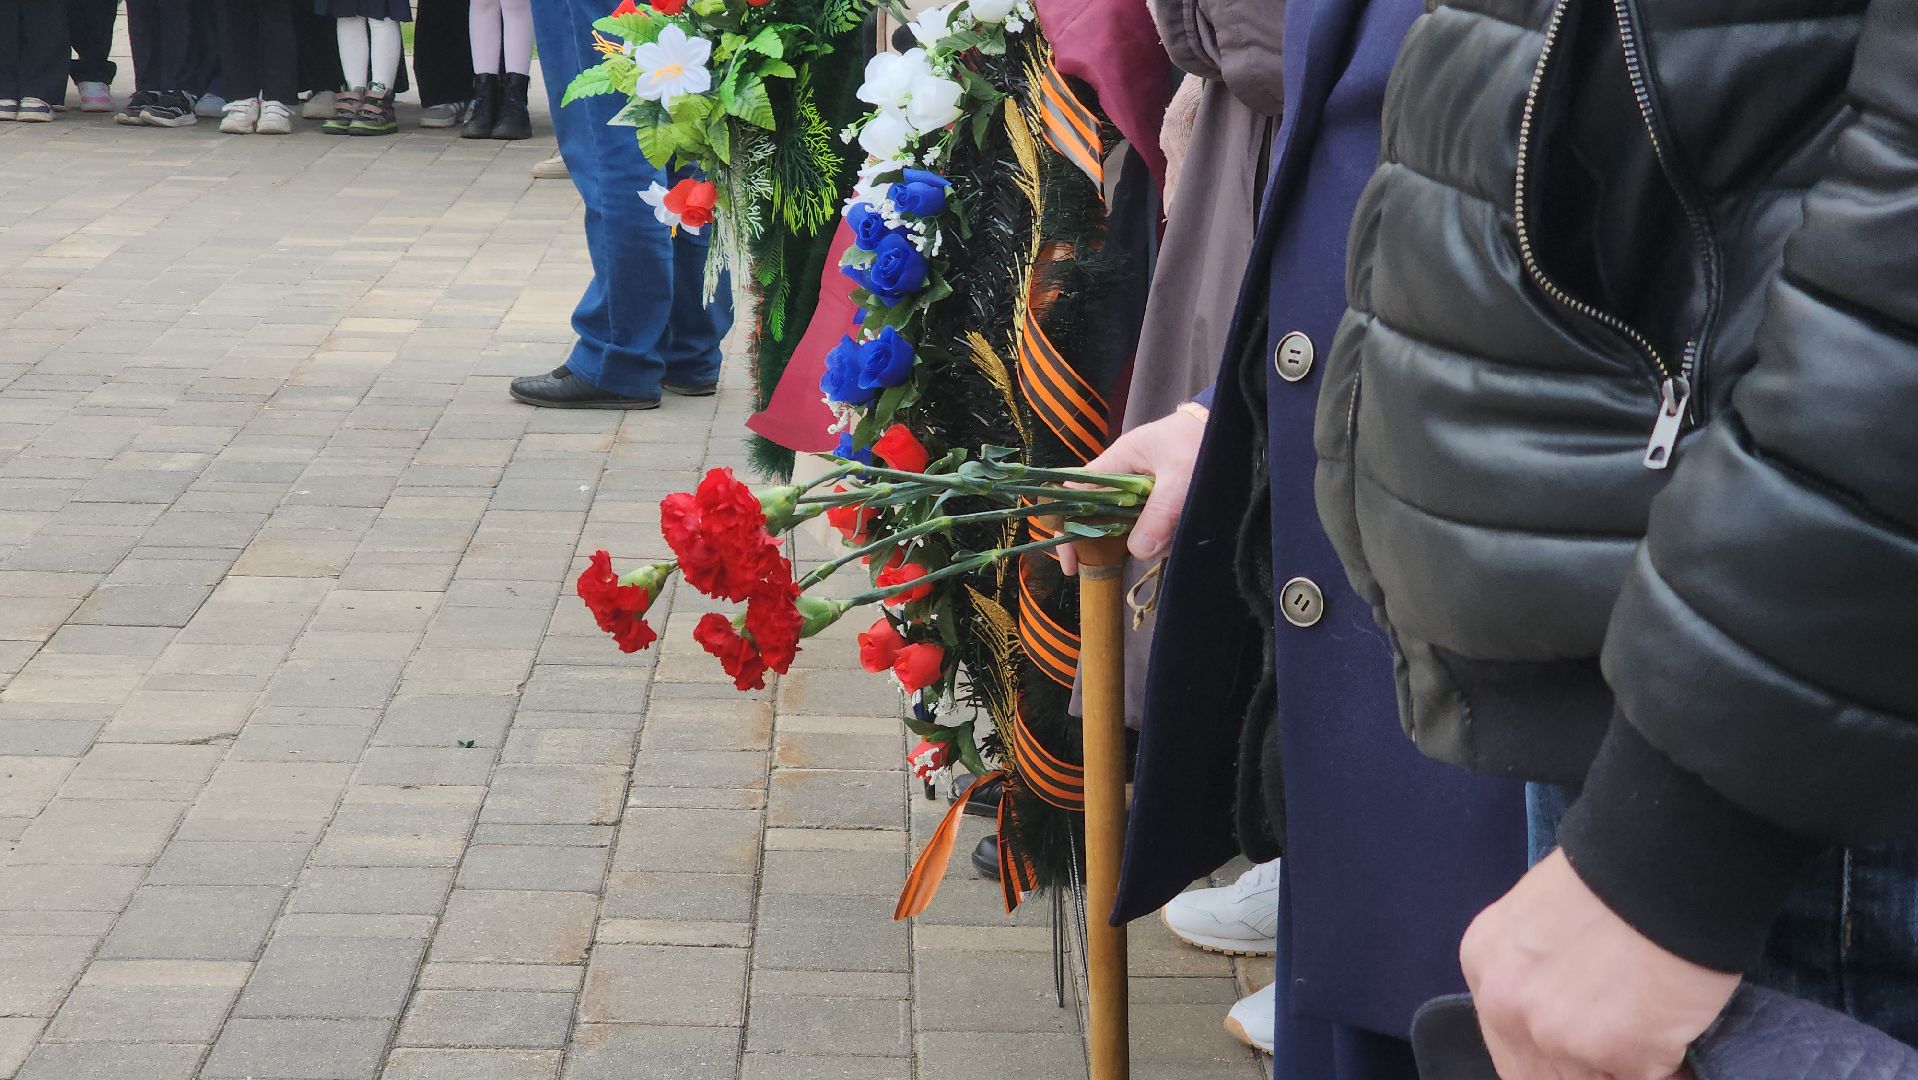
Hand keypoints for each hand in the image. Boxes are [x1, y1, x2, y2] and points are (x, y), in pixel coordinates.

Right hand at [1059, 404, 1206, 575]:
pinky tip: (1182, 529)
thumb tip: (1137, 551)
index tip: (1073, 561)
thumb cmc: (1199, 441)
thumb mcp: (1179, 478)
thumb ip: (1158, 514)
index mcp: (1117, 462)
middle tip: (1142, 551)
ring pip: (1132, 528)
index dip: (1068, 528)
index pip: (1076, 495)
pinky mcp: (1162, 501)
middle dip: (1118, 542)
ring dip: (1151, 539)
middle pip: (1103, 519)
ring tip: (1177, 531)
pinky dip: (1166, 535)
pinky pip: (1154, 527)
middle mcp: (1124, 478)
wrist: (1231, 426)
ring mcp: (1143, 492)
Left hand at [1462, 849, 1738, 1079]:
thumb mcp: (1543, 921)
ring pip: (1588, 1079)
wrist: (1667, 859)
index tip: (1584, 1047)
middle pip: (1539, 1074)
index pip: (1508, 1044)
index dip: (1552, 1053)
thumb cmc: (1617, 878)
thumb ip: (1537, 973)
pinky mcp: (1615, 1050)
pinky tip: (1674, 1028)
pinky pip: (1645, 1078)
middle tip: (1620, 1042)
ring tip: (1650, 1026)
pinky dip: (1667, 1064)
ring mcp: (1555, 1031)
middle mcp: (1505, 1003)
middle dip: (1584, 1065)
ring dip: (1622, 1064)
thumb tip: (1562, 1016)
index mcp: (1485, 965)